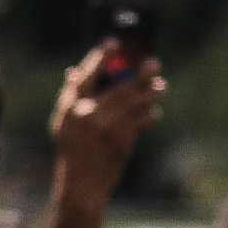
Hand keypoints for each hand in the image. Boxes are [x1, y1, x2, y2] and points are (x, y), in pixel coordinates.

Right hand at [47, 46, 165, 210]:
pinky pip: (140, 123)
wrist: (81, 184)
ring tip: (162, 85)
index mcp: (70, 109)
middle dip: (140, 74)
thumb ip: (73, 98)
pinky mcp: (122, 142)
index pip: (86, 76)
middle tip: (154, 62)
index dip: (100, 57)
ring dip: (151, 92)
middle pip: (119, 88)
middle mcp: (88, 117)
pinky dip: (150, 116)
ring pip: (135, 104)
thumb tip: (74, 71)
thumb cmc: (72, 150)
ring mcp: (106, 130)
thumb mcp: (64, 123)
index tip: (113, 42)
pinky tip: (156, 111)